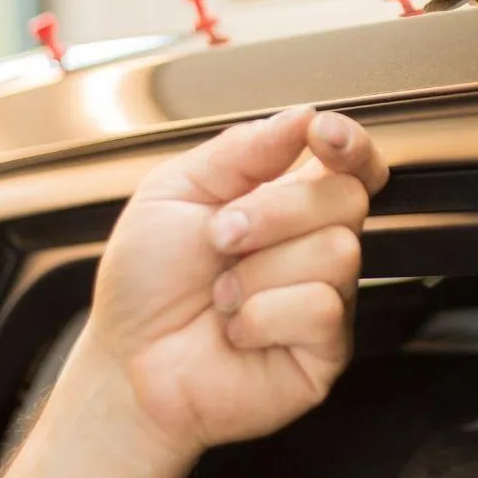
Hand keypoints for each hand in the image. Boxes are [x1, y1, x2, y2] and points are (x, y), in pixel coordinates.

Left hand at [83, 106, 387, 457]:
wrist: (125, 362)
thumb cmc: (149, 280)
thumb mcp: (175, 190)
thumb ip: (241, 148)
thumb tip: (301, 115)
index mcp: (288, 198)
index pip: (352, 161)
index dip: (351, 142)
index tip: (321, 133)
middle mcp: (315, 242)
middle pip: (347, 196)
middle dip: (275, 211)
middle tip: (222, 237)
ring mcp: (327, 295)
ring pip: (337, 251)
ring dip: (259, 271)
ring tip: (223, 294)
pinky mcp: (325, 348)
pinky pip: (321, 308)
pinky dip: (262, 315)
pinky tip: (237, 328)